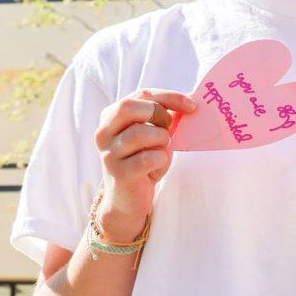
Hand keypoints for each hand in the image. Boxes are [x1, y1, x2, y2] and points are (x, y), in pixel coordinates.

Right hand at [93, 87, 196, 241]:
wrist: (126, 201)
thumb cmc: (142, 162)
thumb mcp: (151, 136)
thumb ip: (163, 118)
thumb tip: (190, 102)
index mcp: (111, 117)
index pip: (140, 94)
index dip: (169, 97)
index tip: (192, 104)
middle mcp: (103, 133)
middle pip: (129, 107)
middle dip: (158, 113)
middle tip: (169, 128)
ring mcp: (109, 154)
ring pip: (141, 133)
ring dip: (162, 141)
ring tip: (161, 152)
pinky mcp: (119, 174)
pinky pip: (148, 158)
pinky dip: (161, 160)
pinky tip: (156, 168)